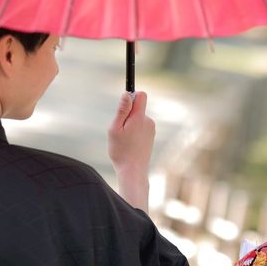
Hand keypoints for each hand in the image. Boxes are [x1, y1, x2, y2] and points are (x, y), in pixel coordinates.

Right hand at [108, 91, 154, 210]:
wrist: (133, 171)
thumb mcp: (115, 129)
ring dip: (130, 124)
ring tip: (125, 139)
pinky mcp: (151, 136)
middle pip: (139, 107)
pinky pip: (141, 127)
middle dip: (128, 114)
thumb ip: (122, 111)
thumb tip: (127, 94)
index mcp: (139, 118)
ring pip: (138, 118)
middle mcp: (148, 121)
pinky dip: (134, 131)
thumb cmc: (121, 151)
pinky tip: (130, 144)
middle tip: (120, 130)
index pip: (142, 95)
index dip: (132, 96)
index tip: (124, 105)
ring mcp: (151, 129)